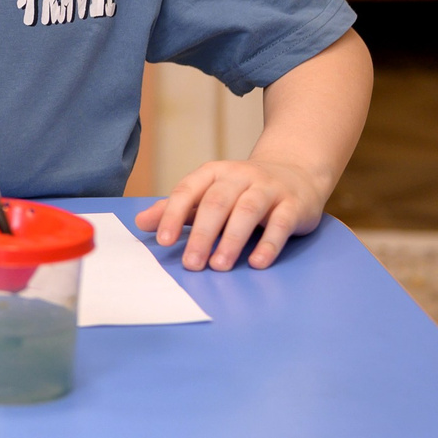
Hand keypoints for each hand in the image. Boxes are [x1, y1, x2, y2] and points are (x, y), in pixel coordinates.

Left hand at [136, 157, 324, 270]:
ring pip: (247, 211)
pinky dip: (269, 243)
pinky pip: (281, 223)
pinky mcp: (293, 204)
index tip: (163, 241)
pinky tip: (257, 262)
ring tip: (219, 265)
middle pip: (216, 203)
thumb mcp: (208, 194)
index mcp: (213, 173)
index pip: (188, 191)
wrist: (295, 172)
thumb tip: (141, 222)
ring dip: (232, 239)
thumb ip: (177, 209)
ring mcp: (268, 188)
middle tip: (192, 264)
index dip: (173, 215)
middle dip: (202, 234)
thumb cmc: (242, 190)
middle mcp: (239, 176)